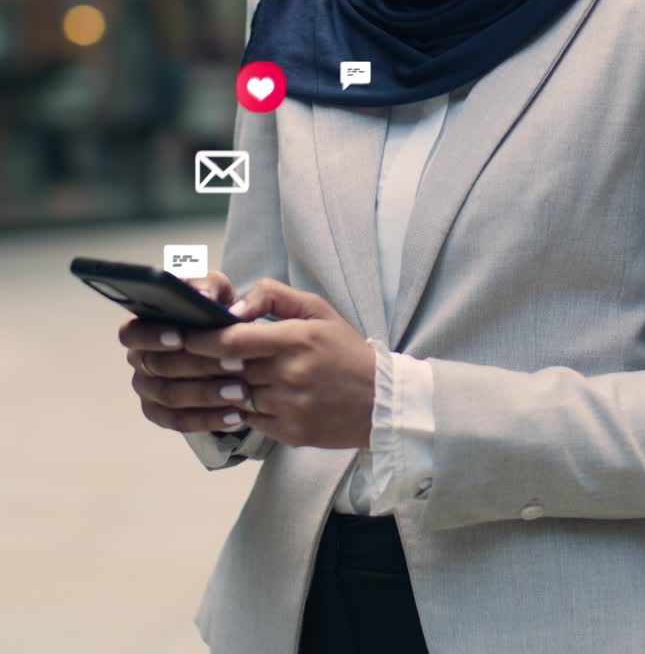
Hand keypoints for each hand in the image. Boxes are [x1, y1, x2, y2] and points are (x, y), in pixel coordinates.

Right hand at [119, 270, 253, 436]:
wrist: (228, 340)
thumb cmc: (214, 309)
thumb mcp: (215, 289)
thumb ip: (207, 285)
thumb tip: (202, 296)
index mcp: (142, 326)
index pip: (132, 333)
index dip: (153, 336)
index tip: (181, 337)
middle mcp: (139, 359)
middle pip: (157, 368)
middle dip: (198, 366)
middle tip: (234, 364)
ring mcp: (148, 389)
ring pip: (170, 397)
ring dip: (207, 395)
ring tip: (241, 391)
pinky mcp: (163, 414)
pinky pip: (180, 422)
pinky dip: (208, 420)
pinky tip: (236, 415)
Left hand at [182, 278, 376, 450]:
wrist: (381, 401)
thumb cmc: (344, 350)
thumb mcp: (316, 309)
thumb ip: (272, 296)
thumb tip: (233, 308)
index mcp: (297, 338)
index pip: (233, 340)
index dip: (200, 339)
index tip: (181, 335)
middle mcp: (291, 373)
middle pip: (228, 370)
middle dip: (201, 364)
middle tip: (178, 356)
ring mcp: (290, 407)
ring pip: (236, 397)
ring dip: (222, 388)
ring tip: (210, 377)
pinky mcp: (291, 433)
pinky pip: (251, 420)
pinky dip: (244, 409)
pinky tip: (247, 399)